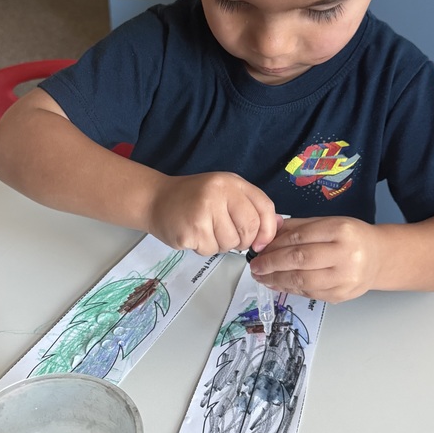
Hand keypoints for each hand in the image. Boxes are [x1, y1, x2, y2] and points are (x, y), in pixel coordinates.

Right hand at [147, 171, 278, 254]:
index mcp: (231, 182)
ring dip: (222, 245)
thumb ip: (250, 207)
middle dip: (243, 241)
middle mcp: (218, 193)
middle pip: (249, 229)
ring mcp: (203, 211)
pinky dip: (205, 248)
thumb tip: (278, 227)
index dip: (268, 229)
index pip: (264, 208)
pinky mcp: (190, 231)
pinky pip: (210, 250)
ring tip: (207, 231)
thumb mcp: (225, 193)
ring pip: (230, 243)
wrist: (155, 200)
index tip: (261, 242)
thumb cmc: (194, 199)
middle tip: (228, 236)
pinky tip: (195, 235)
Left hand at [248, 216, 381, 302]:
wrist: (379, 258)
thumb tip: (267, 231)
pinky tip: (277, 283)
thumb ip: (297, 226)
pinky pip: (308, 293)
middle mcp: (345, 255)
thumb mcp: (328, 222)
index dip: (275, 245)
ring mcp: (344, 279)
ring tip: (262, 276)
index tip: (259, 249)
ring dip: (276, 279)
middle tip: (255, 266)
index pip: (299, 237)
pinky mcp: (340, 296)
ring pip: (302, 280)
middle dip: (271, 264)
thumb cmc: (351, 238)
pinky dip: (289, 289)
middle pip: (299, 260)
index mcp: (340, 231)